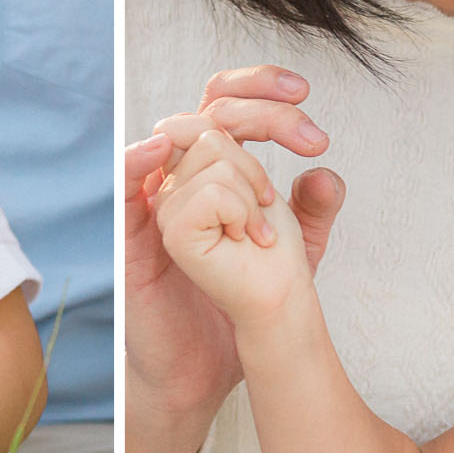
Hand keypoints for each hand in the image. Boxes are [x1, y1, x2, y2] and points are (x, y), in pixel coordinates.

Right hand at [124, 65, 342, 414]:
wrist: (209, 368)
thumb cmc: (238, 304)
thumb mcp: (293, 253)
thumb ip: (312, 214)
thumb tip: (323, 173)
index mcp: (209, 172)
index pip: (223, 102)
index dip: (258, 84)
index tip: (304, 95)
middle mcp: (178, 179)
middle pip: (213, 113)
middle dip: (269, 118)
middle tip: (313, 142)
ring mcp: (154, 204)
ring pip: (191, 146)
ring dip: (243, 176)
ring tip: (263, 222)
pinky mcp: (131, 238)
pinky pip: (131, 186)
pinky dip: (139, 162)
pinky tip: (159, 151)